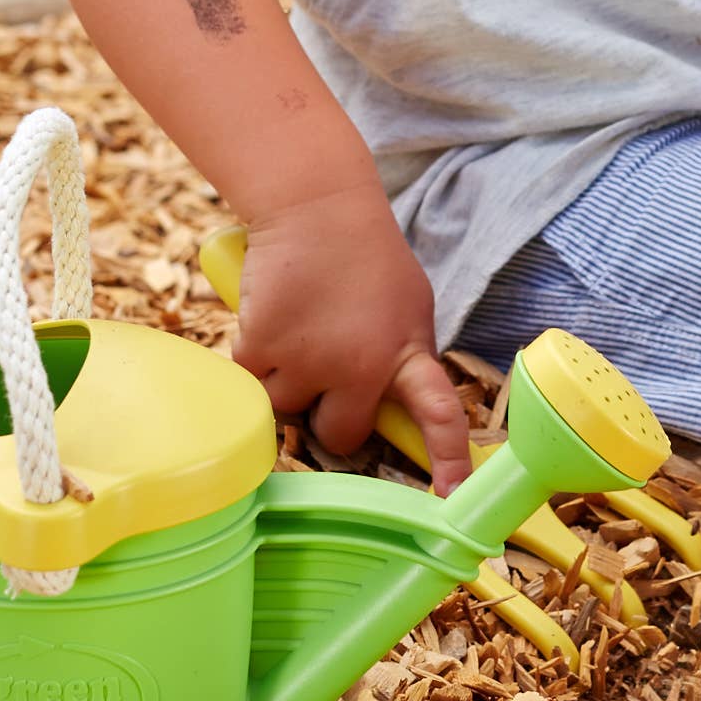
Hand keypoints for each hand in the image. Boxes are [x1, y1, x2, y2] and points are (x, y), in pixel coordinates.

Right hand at [233, 184, 473, 491]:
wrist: (315, 205)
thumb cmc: (365, 253)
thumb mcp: (408, 303)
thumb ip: (404, 355)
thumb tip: (394, 400)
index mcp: (407, 352)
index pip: (438, 414)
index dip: (447, 457)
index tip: (451, 495)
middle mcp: (361, 365)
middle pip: (340, 434)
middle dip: (327, 414)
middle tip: (322, 372)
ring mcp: (309, 358)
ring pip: (285, 410)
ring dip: (283, 382)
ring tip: (294, 331)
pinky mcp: (262, 346)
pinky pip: (249, 382)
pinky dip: (252, 357)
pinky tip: (268, 318)